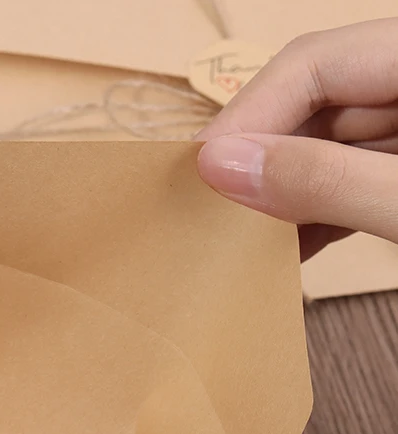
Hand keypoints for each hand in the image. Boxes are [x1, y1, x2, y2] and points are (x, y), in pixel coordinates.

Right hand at [196, 19, 397, 258]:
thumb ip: (326, 180)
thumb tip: (221, 167)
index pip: (312, 65)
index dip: (247, 117)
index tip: (200, 175)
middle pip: (313, 107)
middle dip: (259, 164)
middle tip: (208, 217)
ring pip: (326, 150)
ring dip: (282, 199)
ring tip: (239, 243)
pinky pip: (350, 182)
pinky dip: (316, 218)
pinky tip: (287, 252)